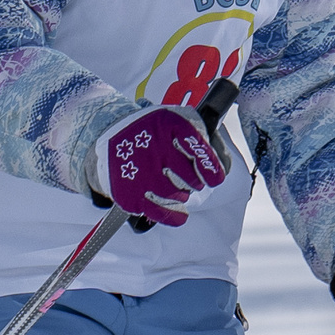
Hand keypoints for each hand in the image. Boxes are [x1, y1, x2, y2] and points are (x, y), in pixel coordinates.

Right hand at [93, 104, 226, 226]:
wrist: (112, 133)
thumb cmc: (153, 129)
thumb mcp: (177, 119)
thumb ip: (201, 138)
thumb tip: (222, 164)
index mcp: (168, 126)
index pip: (196, 150)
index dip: (210, 168)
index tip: (215, 179)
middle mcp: (153, 149)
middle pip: (190, 180)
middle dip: (194, 181)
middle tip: (188, 178)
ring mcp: (140, 173)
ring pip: (176, 196)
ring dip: (181, 195)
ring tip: (174, 186)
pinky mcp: (128, 193)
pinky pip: (158, 212)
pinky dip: (172, 215)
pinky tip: (180, 214)